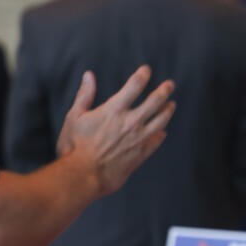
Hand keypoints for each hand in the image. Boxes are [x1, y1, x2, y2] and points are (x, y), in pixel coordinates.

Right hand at [56, 65, 175, 194]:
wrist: (83, 176)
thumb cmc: (74, 146)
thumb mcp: (74, 117)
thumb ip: (84, 95)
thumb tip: (89, 75)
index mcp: (114, 109)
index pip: (135, 85)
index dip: (143, 75)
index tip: (146, 70)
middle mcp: (131, 122)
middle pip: (155, 101)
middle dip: (164, 90)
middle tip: (170, 85)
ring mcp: (138, 139)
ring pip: (161, 121)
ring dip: (167, 111)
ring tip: (171, 105)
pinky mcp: (140, 155)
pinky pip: (156, 142)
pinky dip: (160, 136)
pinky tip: (162, 133)